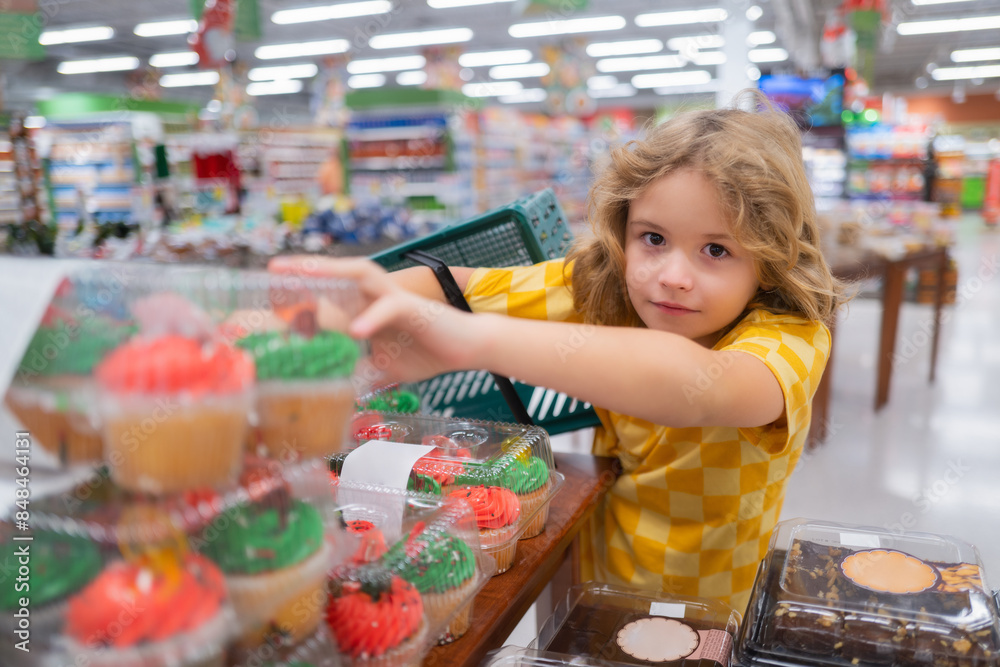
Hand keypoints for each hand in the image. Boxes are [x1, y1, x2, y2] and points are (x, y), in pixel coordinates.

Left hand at [269, 256, 485, 384]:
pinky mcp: (415, 308)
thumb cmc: (429, 351)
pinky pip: (390, 307)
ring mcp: (394, 299)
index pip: (330, 294)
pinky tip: (356, 331)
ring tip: (303, 273)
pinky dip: (372, 318)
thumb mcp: (385, 367)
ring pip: (361, 274)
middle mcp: (377, 297)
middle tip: (274, 266)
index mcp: (367, 308)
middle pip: (338, 273)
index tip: (269, 293)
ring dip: (331, 271)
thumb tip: (333, 386)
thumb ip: (360, 369)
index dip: (301, 292)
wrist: (469, 348)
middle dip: (307, 268)